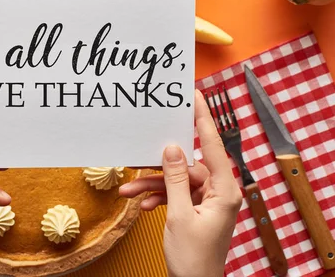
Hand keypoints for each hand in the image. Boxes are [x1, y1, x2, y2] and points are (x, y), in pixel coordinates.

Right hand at [119, 89, 241, 276]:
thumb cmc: (194, 258)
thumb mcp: (179, 214)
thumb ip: (175, 178)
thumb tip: (171, 149)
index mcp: (225, 190)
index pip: (213, 146)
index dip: (203, 119)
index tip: (195, 97)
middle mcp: (219, 192)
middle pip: (187, 164)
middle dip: (159, 166)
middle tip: (141, 151)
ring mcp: (208, 201)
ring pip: (176, 180)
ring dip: (152, 185)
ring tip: (129, 189)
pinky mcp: (197, 208)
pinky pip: (175, 194)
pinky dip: (158, 196)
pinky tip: (141, 202)